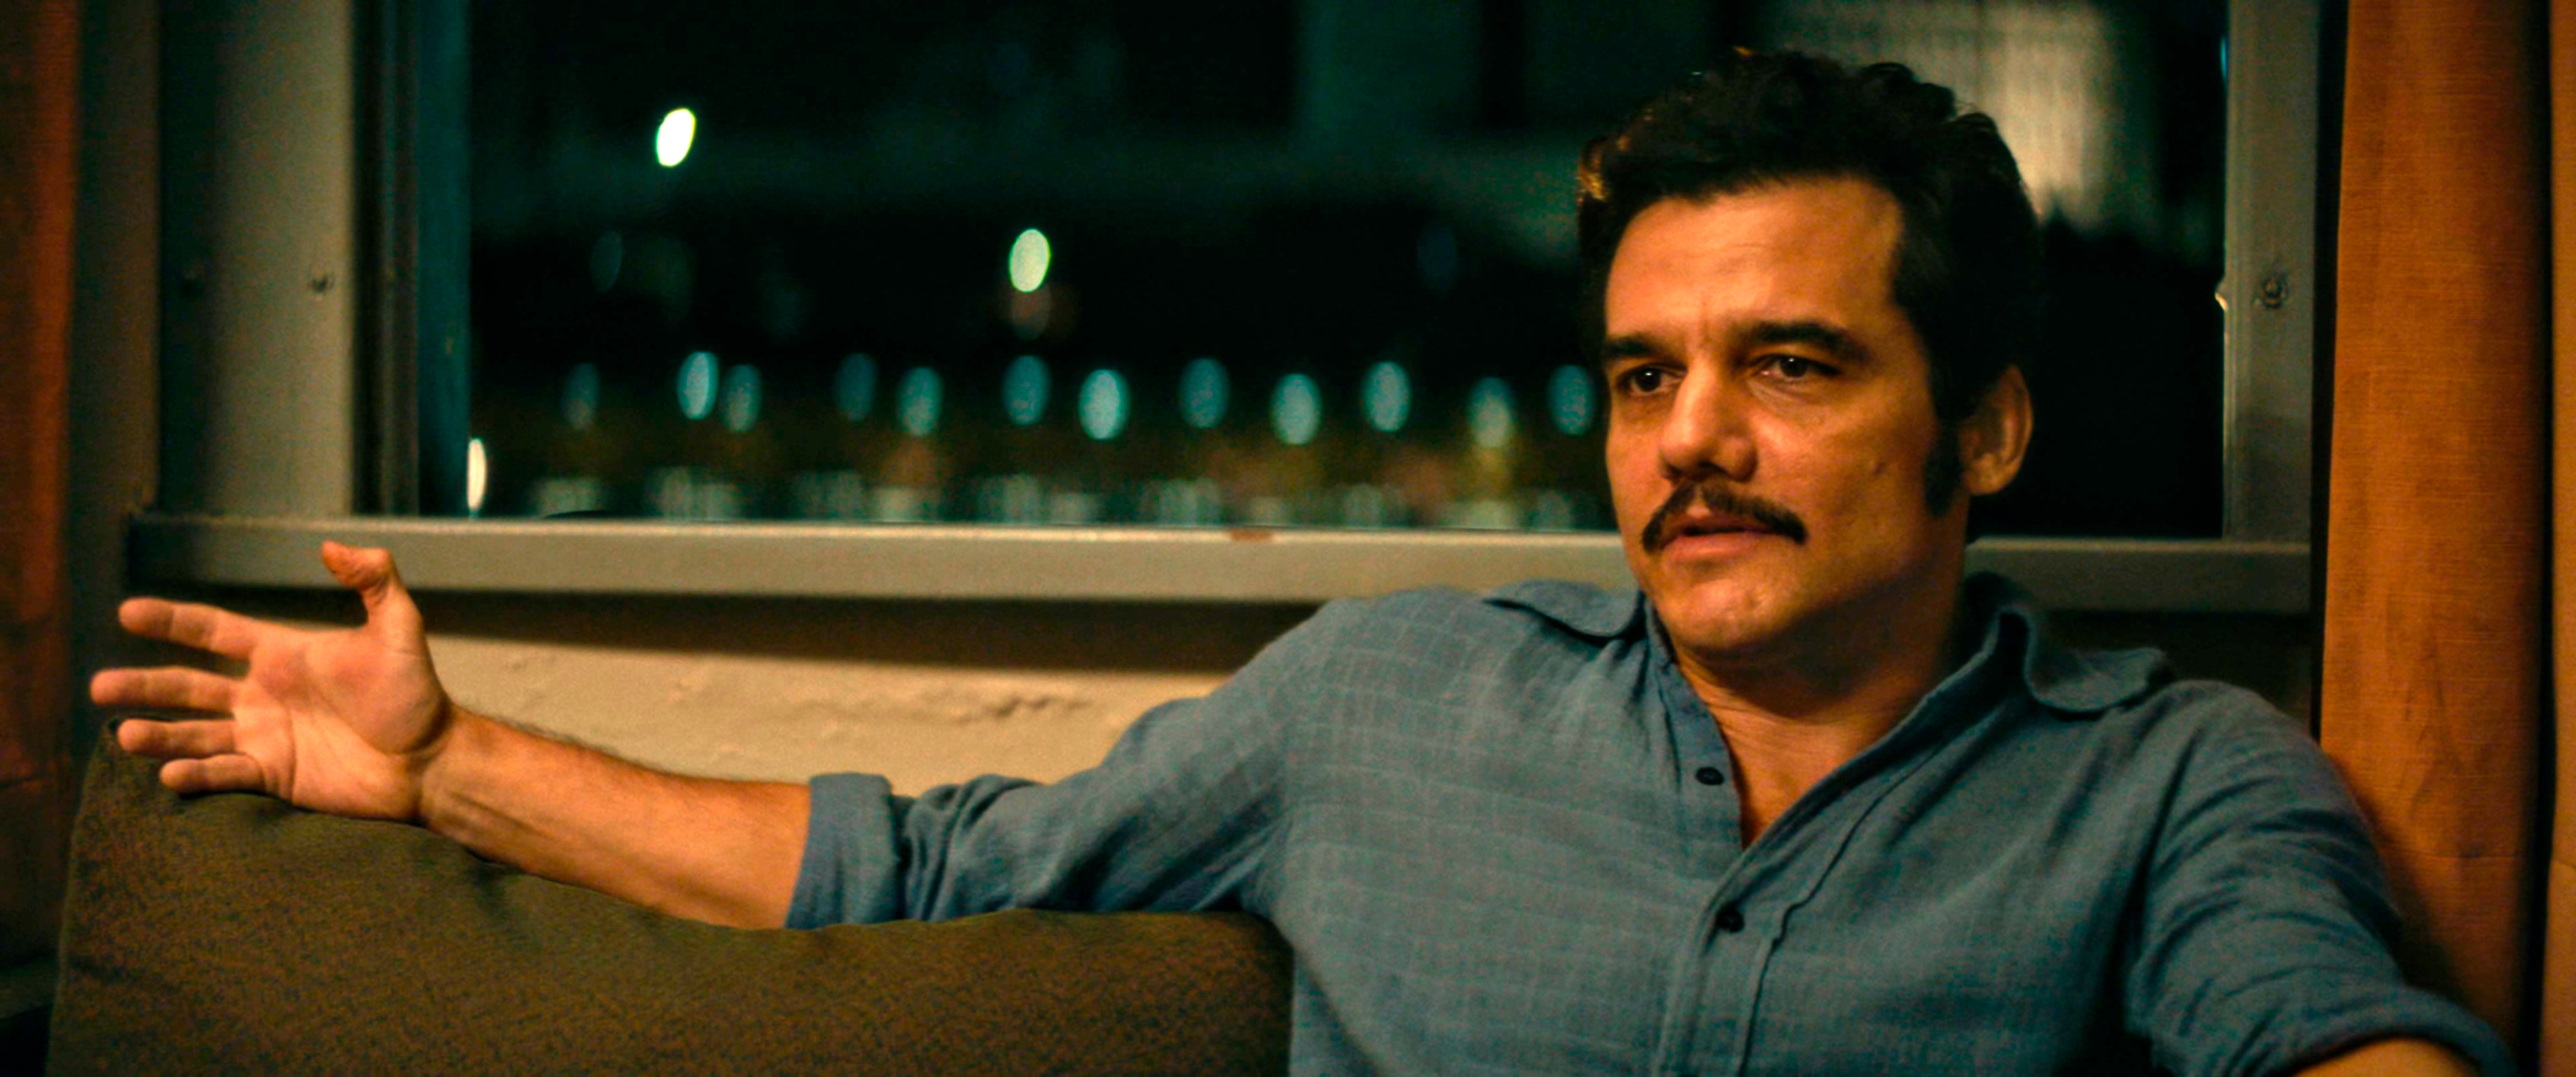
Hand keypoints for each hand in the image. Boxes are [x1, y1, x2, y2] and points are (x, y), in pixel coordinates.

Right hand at [91, 542, 456, 821]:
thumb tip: (332, 546)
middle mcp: (262, 695)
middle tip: (99, 687)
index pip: (213, 632)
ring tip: (124, 735)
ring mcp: (264, 737)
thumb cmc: (416, 694)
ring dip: (158, 734)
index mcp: (281, 656)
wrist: (431, 759)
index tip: (127, 612)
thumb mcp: (399, 628)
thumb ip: (372, 581)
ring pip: (195, 733)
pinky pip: (224, 774)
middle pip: (188, 687)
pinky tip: (169, 773)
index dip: (171, 621)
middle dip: (144, 685)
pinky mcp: (274, 776)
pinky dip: (196, 774)